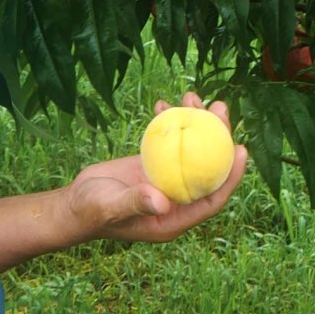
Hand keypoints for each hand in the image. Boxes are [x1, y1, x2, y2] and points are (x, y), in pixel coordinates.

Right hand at [62, 93, 246, 243]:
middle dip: (217, 137)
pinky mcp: (151, 166)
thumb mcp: (111, 208)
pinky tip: (163, 104)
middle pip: (206, 167)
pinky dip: (168, 123)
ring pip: (190, 150)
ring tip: (194, 96)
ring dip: (194, 123)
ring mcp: (165, 180)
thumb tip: (161, 200)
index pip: (212, 197)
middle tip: (219, 108)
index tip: (241, 148)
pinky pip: (167, 142)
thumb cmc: (91, 213)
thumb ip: (135, 203)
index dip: (230, 175)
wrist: (74, 205)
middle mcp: (176, 199)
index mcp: (176, 217)